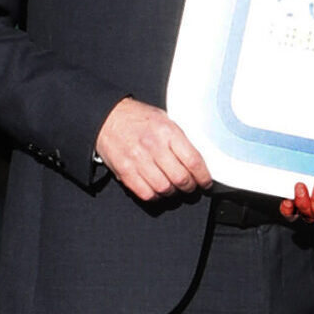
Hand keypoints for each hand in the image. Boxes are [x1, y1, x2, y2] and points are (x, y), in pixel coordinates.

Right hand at [95, 99, 212, 201]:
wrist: (108, 118)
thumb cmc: (138, 118)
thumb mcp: (165, 119)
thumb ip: (180, 139)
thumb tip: (197, 159)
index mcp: (167, 131)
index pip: (193, 160)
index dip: (203, 176)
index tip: (206, 182)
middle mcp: (153, 146)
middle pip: (180, 178)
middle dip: (190, 187)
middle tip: (191, 186)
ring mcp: (138, 160)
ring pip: (164, 188)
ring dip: (173, 193)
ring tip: (175, 189)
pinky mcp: (125, 172)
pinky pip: (145, 193)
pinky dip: (155, 196)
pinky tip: (158, 190)